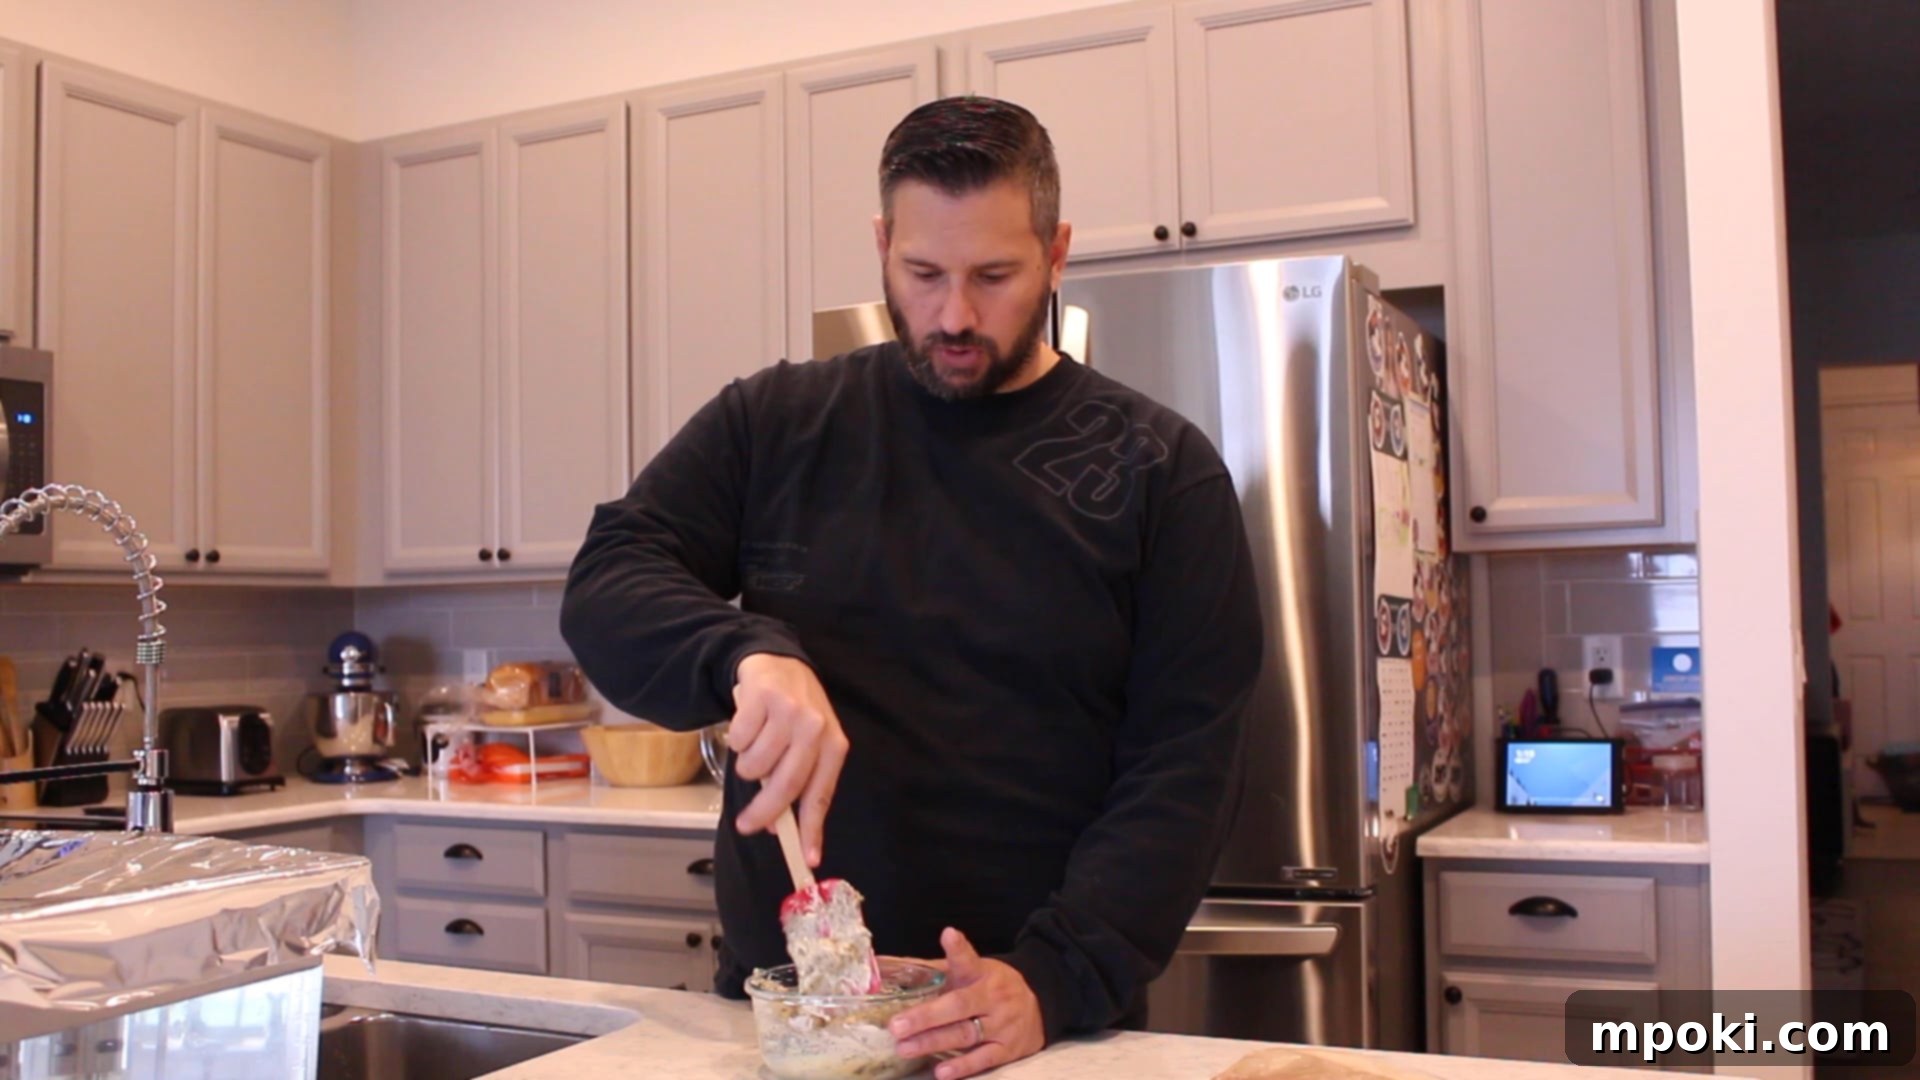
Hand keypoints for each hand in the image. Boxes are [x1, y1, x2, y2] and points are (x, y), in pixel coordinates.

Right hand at [728, 653, 849, 865]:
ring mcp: (790, 712)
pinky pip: (738, 740)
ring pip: (755, 765)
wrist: (778, 665)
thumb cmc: (794, 715)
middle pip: (785, 786)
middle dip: (763, 812)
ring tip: (754, 749)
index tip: (806, 860)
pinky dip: (736, 740)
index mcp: (834, 745)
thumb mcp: (807, 745)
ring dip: (747, 766)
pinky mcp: (763, 698)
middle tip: (746, 825)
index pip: (821, 795)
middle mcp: (816, 729)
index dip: (813, 830)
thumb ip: (798, 782)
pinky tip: (748, 725)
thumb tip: (779, 828)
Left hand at [889, 928, 1043, 1079]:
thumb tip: (883, 963)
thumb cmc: (991, 986)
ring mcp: (1002, 1024)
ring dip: (933, 1042)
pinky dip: (963, 1066)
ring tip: (905, 1047)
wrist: (1041, 1004)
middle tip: (896, 1026)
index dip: (958, 949)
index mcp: (981, 973)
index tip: (949, 935)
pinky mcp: (1008, 1049)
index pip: (968, 959)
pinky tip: (942, 1071)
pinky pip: (984, 1059)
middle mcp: (993, 997)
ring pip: (965, 1034)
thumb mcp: (970, 971)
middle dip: (926, 1017)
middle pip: (958, 1005)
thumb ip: (932, 969)